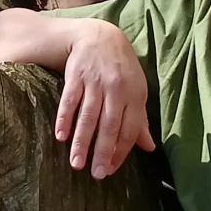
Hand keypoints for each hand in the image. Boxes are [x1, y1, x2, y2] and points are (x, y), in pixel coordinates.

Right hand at [53, 21, 153, 178]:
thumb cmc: (122, 69)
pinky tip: (60, 136)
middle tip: (95, 175)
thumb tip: (150, 148)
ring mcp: (96, 82)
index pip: (129, 129)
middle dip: (102, 152)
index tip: (109, 171)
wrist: (100, 35)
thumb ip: (140, 120)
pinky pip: (70, 100)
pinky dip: (65, 118)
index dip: (120, 152)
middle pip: (109, 125)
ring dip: (82, 141)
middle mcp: (116, 89)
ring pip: (88, 116)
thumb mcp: (136, 90)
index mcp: (134, 95)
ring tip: (76, 163)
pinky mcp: (77, 75)